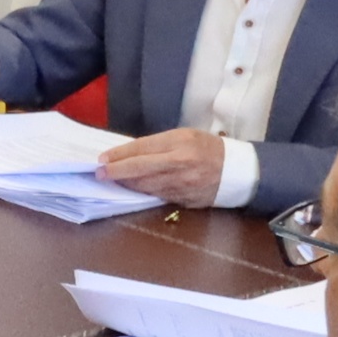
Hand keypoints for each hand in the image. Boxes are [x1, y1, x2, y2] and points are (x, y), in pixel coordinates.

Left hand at [94, 127, 232, 205]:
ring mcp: (183, 184)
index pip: (142, 149)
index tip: (102, 159)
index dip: (120, 155)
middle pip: (140, 169)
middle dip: (117, 172)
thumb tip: (130, 154)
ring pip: (146, 186)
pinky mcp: (185, 199)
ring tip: (113, 180)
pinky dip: (143, 192)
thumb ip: (158, 144)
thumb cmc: (208, 148)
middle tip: (99, 173)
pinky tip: (133, 189)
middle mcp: (180, 163)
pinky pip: (158, 196)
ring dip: (127, 184)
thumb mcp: (185, 136)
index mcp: (181, 143)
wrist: (238, 171)